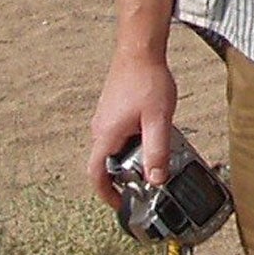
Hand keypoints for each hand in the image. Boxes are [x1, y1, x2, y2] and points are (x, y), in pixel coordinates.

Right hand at [87, 52, 177, 205]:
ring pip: (116, 148)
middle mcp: (101, 129)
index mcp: (106, 135)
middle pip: (107, 163)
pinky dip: (135, 141)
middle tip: (149, 180)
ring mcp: (106, 118)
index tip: (121, 204)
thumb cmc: (147, 81)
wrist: (140, 50)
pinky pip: (121, 134)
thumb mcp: (158, 120)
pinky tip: (155, 133)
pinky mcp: (114, 109)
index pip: (95, 175)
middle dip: (126, 176)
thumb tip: (156, 180)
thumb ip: (157, 151)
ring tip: (157, 155)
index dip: (106, 194)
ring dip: (133, 157)